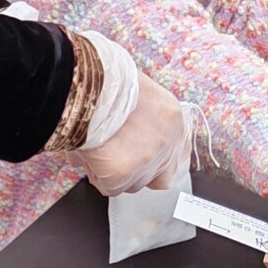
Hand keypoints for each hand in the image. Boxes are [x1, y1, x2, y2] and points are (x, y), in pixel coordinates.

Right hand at [74, 74, 189, 193]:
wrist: (92, 85)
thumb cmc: (108, 81)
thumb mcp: (137, 92)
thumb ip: (139, 118)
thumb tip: (123, 137)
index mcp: (171, 117)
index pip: (178, 152)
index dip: (162, 159)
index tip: (151, 160)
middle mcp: (167, 142)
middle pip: (159, 177)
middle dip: (140, 173)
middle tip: (120, 161)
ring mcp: (147, 161)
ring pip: (133, 183)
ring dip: (116, 174)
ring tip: (97, 152)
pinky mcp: (123, 174)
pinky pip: (110, 187)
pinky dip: (98, 176)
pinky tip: (89, 158)